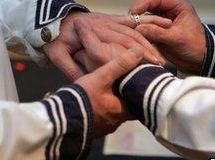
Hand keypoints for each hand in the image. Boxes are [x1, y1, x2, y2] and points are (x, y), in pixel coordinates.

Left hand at [43, 12, 170, 78]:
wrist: (55, 20)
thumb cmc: (56, 39)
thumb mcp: (57, 54)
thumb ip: (71, 68)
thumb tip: (85, 84)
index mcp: (92, 31)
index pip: (117, 43)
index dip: (133, 54)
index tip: (146, 65)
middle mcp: (103, 24)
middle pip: (129, 36)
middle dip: (146, 50)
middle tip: (159, 65)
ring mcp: (109, 20)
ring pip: (133, 30)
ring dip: (148, 43)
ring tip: (159, 57)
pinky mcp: (112, 19)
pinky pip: (130, 21)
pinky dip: (144, 26)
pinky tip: (158, 30)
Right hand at [75, 46, 142, 137]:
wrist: (60, 119)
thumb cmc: (82, 98)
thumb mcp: (101, 77)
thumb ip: (119, 64)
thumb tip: (138, 51)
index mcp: (123, 111)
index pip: (140, 103)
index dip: (140, 93)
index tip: (140, 84)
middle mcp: (116, 122)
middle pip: (128, 109)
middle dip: (125, 98)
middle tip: (124, 87)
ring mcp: (104, 128)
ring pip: (114, 114)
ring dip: (113, 105)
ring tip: (110, 92)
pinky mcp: (93, 130)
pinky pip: (102, 119)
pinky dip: (102, 111)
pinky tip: (96, 103)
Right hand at [130, 0, 205, 73]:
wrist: (198, 60)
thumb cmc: (196, 46)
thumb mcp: (177, 38)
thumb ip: (158, 32)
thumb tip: (140, 29)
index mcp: (178, 6)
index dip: (143, 3)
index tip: (134, 11)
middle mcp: (168, 12)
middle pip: (148, 7)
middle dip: (138, 15)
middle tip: (130, 22)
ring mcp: (161, 23)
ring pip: (144, 19)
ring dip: (138, 25)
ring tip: (133, 32)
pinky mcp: (157, 33)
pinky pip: (145, 30)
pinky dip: (140, 34)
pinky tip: (136, 38)